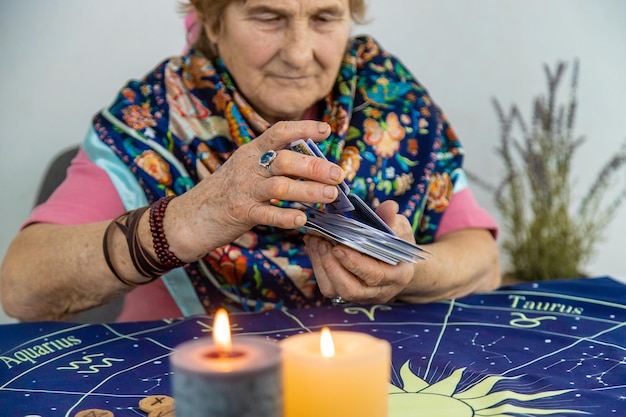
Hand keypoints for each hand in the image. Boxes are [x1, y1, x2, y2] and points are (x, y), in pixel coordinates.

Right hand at [164, 121, 346, 260]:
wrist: (188, 218)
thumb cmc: (223, 194)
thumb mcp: (244, 170)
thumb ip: (270, 164)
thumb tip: (310, 164)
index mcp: (250, 152)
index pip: (278, 132)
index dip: (303, 128)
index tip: (326, 130)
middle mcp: (248, 167)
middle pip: (285, 160)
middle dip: (314, 166)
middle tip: (337, 174)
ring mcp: (243, 190)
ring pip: (280, 186)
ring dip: (309, 190)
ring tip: (330, 195)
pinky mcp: (239, 213)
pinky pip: (267, 214)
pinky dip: (287, 217)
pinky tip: (303, 220)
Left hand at [305, 200, 415, 303]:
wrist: (395, 264)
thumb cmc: (397, 244)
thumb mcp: (400, 229)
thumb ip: (392, 220)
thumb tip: (389, 206)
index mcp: (396, 277)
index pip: (375, 275)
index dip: (355, 263)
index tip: (338, 246)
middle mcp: (377, 292)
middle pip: (351, 289)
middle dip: (332, 266)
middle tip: (322, 243)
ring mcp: (359, 296)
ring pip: (334, 290)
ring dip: (321, 264)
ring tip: (316, 241)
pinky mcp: (344, 293)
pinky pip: (326, 285)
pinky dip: (317, 264)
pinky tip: (314, 245)